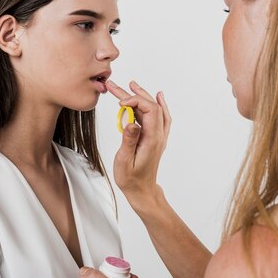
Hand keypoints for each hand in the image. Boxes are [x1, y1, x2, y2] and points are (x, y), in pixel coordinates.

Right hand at [105, 80, 170, 210]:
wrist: (142, 191)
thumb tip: (131, 122)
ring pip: (155, 110)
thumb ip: (129, 140)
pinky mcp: (155, 138)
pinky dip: (157, 105)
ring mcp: (159, 136)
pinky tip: (156, 97)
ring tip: (131, 85)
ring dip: (143, 96)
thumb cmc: (131, 179)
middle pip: (151, 106)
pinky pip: (160, 117)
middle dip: (134, 94)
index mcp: (152, 139)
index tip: (120, 104)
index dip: (135, 101)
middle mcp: (159, 135)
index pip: (150, 110)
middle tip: (116, 86)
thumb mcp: (125, 160)